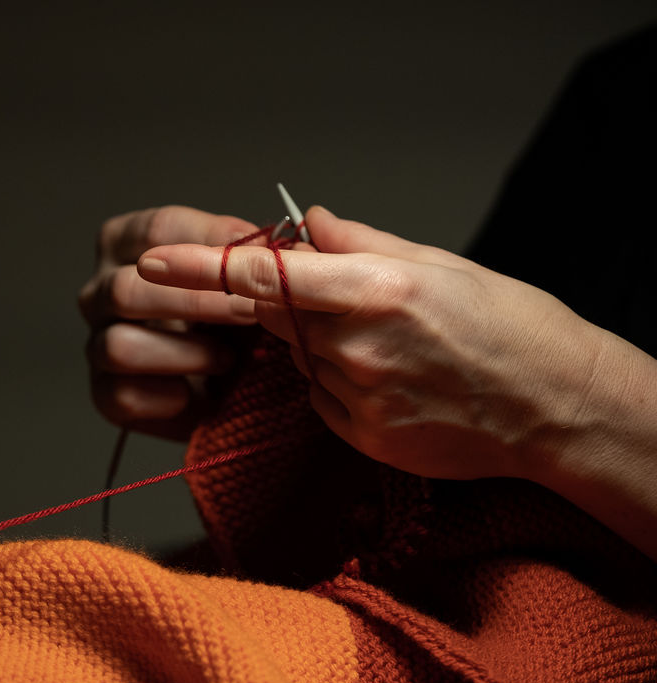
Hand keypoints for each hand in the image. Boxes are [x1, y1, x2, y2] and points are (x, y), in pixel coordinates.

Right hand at [78, 205, 280, 439]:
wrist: (230, 379)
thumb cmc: (232, 316)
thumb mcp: (245, 276)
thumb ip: (251, 255)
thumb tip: (272, 242)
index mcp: (126, 244)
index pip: (156, 231)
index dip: (210, 244)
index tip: (257, 258)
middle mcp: (99, 290)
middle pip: (125, 288)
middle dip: (195, 302)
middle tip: (247, 313)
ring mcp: (96, 343)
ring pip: (120, 346)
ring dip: (185, 354)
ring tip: (228, 360)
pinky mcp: (104, 393)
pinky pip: (123, 396)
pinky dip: (170, 398)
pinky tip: (201, 393)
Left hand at [135, 206, 611, 482]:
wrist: (553, 406)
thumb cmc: (506, 325)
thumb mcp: (437, 263)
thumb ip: (358, 243)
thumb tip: (306, 224)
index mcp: (371, 290)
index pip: (261, 276)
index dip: (199, 268)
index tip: (150, 262)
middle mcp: (352, 346)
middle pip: (276, 318)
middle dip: (284, 304)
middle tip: (339, 299)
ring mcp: (353, 397)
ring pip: (300, 360)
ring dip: (323, 346)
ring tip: (394, 347)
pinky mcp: (358, 436)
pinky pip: (319, 399)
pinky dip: (339, 384)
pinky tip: (394, 381)